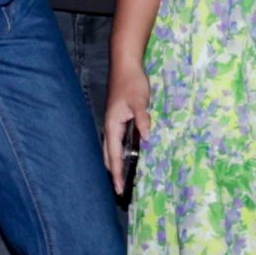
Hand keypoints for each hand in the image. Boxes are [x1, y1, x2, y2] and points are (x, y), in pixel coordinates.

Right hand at [103, 60, 152, 193]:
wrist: (126, 64)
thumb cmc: (131, 82)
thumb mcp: (139, 100)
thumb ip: (142, 118)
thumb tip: (146, 138)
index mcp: (112, 125)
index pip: (113, 155)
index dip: (117, 173)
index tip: (119, 190)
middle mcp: (110, 126)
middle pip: (109, 155)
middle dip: (115, 172)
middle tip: (121, 190)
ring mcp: (114, 122)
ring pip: (113, 148)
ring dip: (118, 163)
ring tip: (124, 178)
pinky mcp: (119, 118)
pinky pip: (119, 140)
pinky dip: (122, 151)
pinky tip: (131, 155)